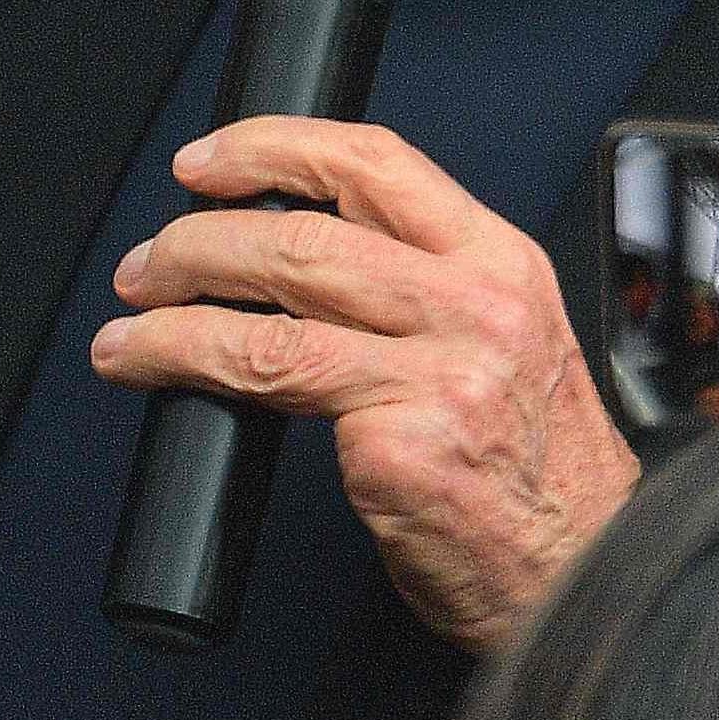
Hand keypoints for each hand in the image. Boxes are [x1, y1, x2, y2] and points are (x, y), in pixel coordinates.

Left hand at [91, 118, 637, 652]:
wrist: (587, 572)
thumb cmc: (541, 473)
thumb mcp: (510, 342)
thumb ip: (429, 290)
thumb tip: (301, 256)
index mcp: (501, 263)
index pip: (376, 162)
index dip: (274, 147)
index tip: (208, 162)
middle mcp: (475, 307)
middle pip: (305, 236)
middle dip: (199, 240)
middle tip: (151, 263)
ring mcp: (436, 376)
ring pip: (271, 312)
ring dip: (177, 311)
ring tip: (131, 323)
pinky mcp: (396, 447)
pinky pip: (269, 392)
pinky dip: (191, 372)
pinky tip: (157, 376)